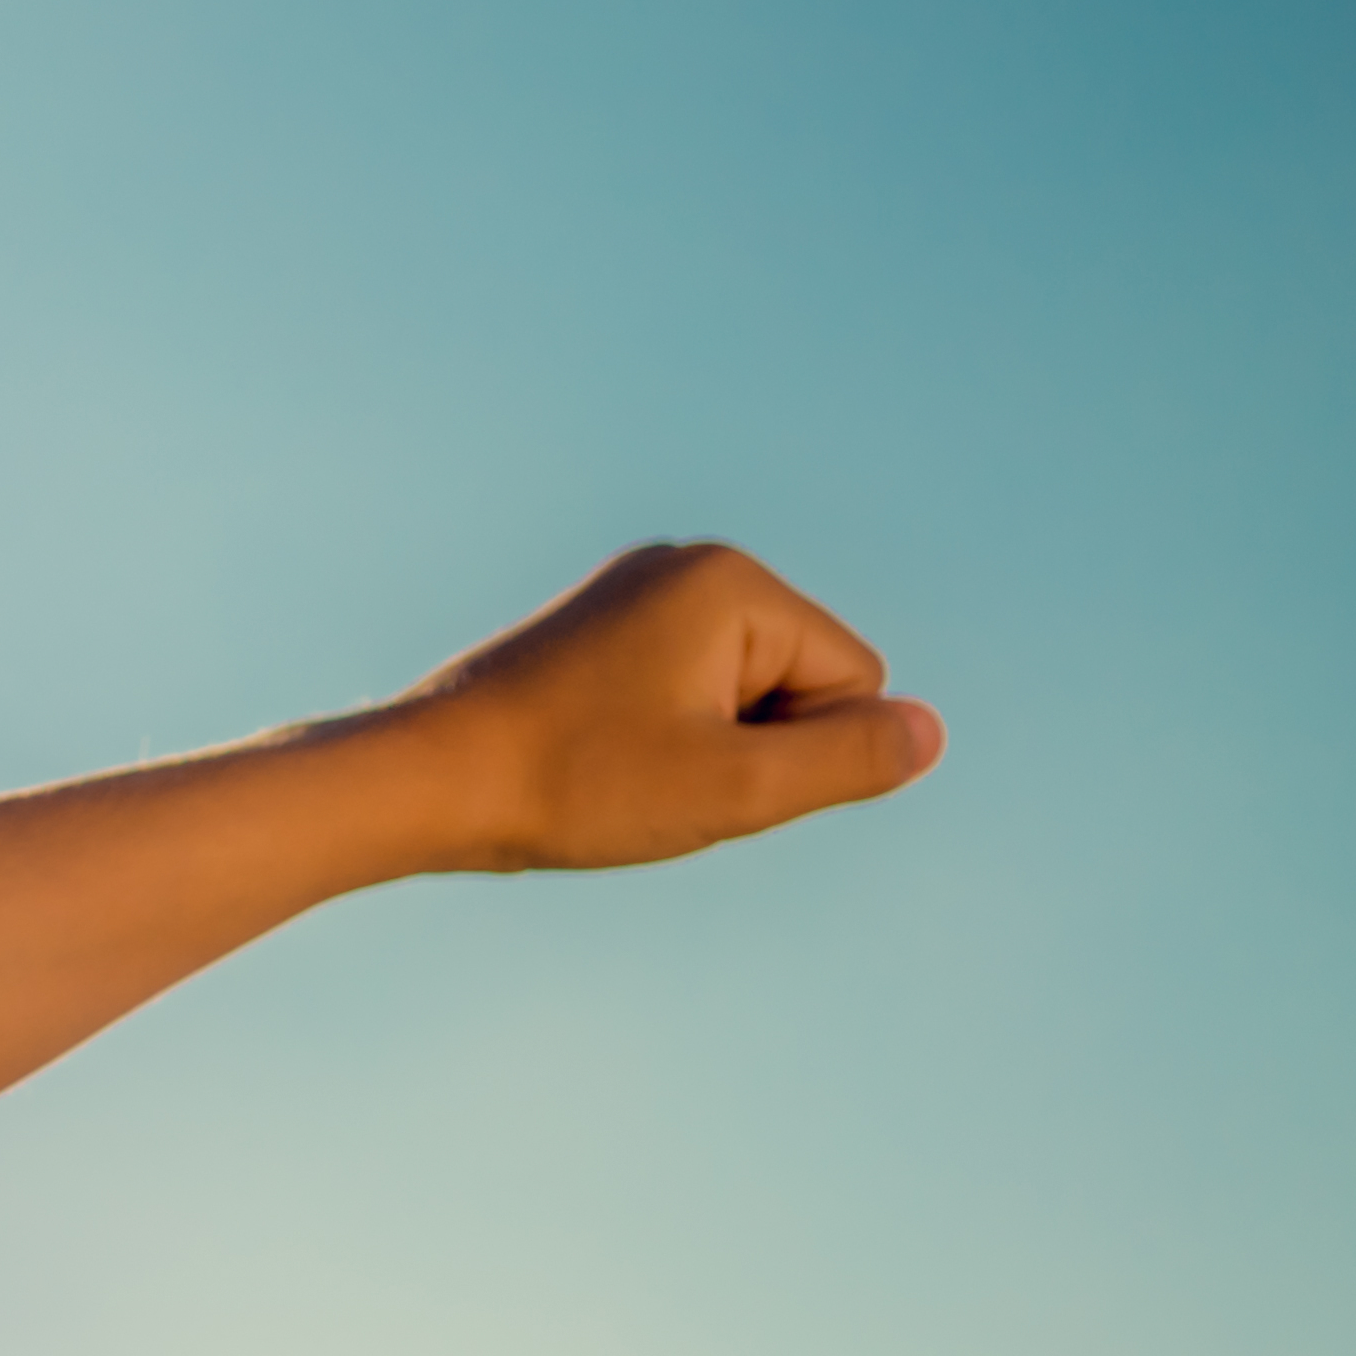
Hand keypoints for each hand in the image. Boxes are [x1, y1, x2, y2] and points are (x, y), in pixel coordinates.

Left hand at [399, 539, 944, 872]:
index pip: (855, 682)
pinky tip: (591, 759)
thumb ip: (848, 761)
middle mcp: (686, 566)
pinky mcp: (596, 633)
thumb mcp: (735, 789)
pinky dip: (653, 743)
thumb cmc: (574, 783)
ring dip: (702, 753)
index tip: (696, 766)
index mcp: (732, 581)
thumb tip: (930, 734)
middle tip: (649, 774)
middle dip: (749, 748)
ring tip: (615, 768)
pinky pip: (679, 698)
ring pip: (736, 701)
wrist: (424, 782)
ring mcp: (634, 595)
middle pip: (798, 685)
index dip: (796, 754)